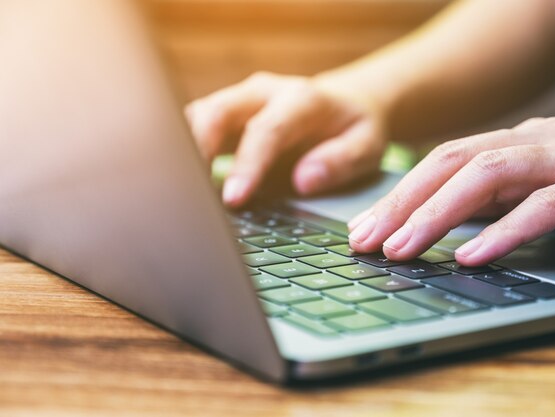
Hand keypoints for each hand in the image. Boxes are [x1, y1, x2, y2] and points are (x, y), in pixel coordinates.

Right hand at [186, 72, 387, 206]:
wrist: (343, 104)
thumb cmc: (352, 129)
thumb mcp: (367, 144)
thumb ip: (342, 160)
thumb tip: (304, 180)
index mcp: (302, 99)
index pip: (267, 129)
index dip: (247, 164)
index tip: (234, 198)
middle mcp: (264, 93)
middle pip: (218, 111)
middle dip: (198, 149)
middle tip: (189, 192)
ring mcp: (240, 100)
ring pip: (198, 115)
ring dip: (183, 150)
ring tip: (179, 190)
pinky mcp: (225, 114)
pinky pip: (195, 126)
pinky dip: (183, 151)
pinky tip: (182, 183)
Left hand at [347, 117, 554, 265]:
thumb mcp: (542, 188)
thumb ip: (497, 200)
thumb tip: (440, 225)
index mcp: (519, 141)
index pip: (442, 161)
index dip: (398, 194)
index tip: (363, 228)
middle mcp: (538, 140)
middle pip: (452, 161)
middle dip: (402, 202)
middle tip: (365, 241)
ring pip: (489, 174)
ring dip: (438, 214)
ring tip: (402, 249)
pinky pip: (548, 205)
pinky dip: (506, 230)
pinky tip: (473, 256)